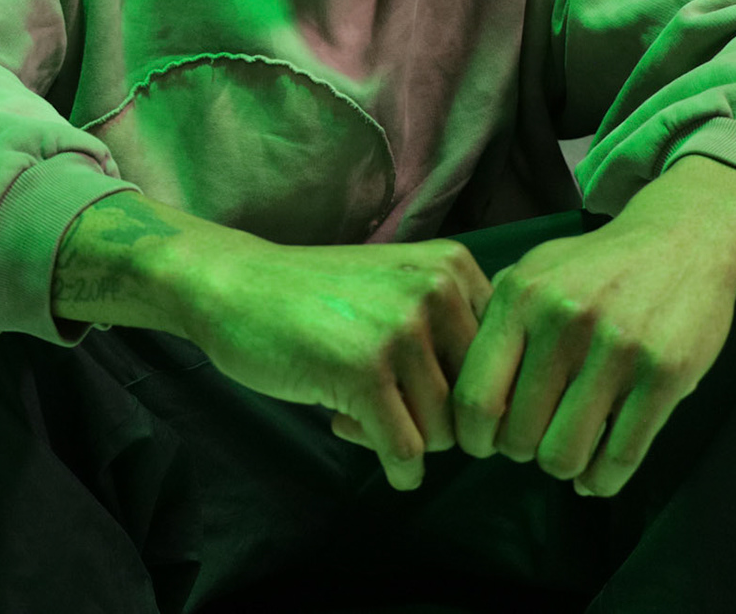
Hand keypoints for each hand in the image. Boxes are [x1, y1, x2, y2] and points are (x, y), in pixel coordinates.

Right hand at [182, 236, 492, 490]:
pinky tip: (350, 429)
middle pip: (478, 402)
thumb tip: (500, 417)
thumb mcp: (399, 286)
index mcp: (454, 268)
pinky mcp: (365, 372)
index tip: (420, 390)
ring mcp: (402, 330)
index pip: (502, 361)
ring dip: (405, 441)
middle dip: (437, 423)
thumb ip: (451, 328)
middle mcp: (438, 291)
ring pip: (444, 434)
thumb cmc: (315, 297)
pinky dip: (395, 467)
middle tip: (387, 410)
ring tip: (359, 411)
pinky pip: (407, 452)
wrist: (234, 287)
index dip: (466, 393)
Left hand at [444, 200, 735, 497]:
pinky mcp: (665, 373)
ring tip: (567, 450)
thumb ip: (497, 319)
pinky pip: (619, 457)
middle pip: (518, 436)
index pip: (475, 397)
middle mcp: (564, 321)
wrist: (684, 237)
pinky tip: (598, 472)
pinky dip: (602, 479)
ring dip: (562, 465)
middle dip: (521, 451)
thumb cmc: (599, 266)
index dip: (473, 437)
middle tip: (534, 440)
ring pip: (564, 455)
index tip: (483, 444)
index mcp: (521, 298)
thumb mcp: (537, 270)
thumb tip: (459, 388)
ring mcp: (618, 348)